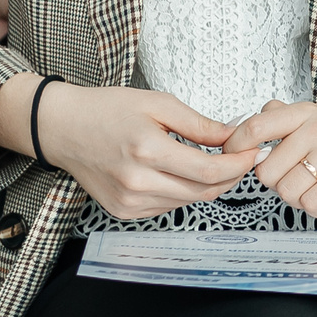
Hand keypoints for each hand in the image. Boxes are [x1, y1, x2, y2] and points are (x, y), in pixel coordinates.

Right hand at [35, 83, 250, 220]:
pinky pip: (168, 206)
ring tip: (214, 161)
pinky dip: (184, 192)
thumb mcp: (158, 104)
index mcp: (147, 151)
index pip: (208, 171)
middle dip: (230, 176)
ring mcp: (129, 202)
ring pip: (188, 201)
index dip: (238, 165)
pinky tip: (183, 173)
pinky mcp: (125, 211)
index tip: (253, 153)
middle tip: (243, 158)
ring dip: (209, 185)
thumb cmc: (106, 110)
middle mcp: (137, 183)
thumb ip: (199, 124)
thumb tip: (233, 136)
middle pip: (203, 191)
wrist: (63, 128)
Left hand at [226, 102, 316, 217]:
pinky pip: (312, 203)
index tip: (239, 161)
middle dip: (281, 186)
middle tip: (304, 182)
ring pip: (288, 191)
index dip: (237, 148)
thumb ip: (284, 120)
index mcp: (306, 112)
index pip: (255, 127)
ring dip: (302, 200)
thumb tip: (251, 118)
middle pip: (267, 171)